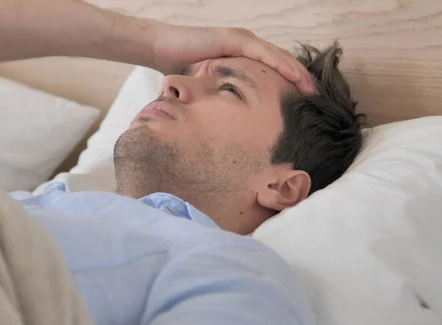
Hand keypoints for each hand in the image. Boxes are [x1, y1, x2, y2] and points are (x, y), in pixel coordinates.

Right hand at [152, 24, 314, 94]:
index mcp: (242, 59)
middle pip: (282, 64)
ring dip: (298, 74)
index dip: (291, 87)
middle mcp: (246, 46)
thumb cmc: (180, 71)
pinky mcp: (234, 39)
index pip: (274, 72)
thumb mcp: (207, 90)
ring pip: (278, 58)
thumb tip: (227, 127)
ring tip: (314, 91)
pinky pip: (264, 53)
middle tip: (319, 100)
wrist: (161, 50)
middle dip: (302, 81)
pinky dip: (281, 65)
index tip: (305, 105)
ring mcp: (242, 40)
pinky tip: (295, 77)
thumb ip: (220, 100)